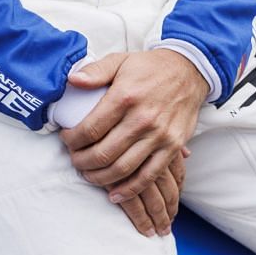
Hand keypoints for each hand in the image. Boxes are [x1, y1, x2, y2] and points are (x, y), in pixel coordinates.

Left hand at [58, 49, 208, 231]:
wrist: (189, 71)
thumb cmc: (150, 67)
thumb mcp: (120, 61)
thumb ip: (94, 72)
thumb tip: (72, 80)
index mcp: (125, 96)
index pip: (91, 128)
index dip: (73, 140)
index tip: (66, 140)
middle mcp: (142, 118)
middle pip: (104, 153)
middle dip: (82, 162)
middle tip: (74, 161)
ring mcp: (159, 135)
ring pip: (123, 168)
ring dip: (101, 178)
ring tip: (88, 175)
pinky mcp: (173, 146)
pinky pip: (149, 175)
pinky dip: (130, 189)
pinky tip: (115, 194)